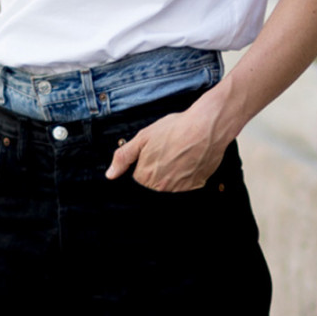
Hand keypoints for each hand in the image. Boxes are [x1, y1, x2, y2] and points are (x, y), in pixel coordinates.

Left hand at [105, 95, 229, 191]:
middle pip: (154, 183)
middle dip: (158, 168)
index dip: (145, 162)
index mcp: (145, 177)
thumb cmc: (175, 129)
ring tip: (180, 153)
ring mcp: (180, 188)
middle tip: (169, 151)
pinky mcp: (196, 185)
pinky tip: (190, 158)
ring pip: (170, 184)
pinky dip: (188, 173)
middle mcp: (162, 187)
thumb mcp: (143, 137)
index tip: (155, 152)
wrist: (206, 126)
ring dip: (173, 172)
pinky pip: (187, 184)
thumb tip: (110, 175)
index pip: (138, 178)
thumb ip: (123, 157)